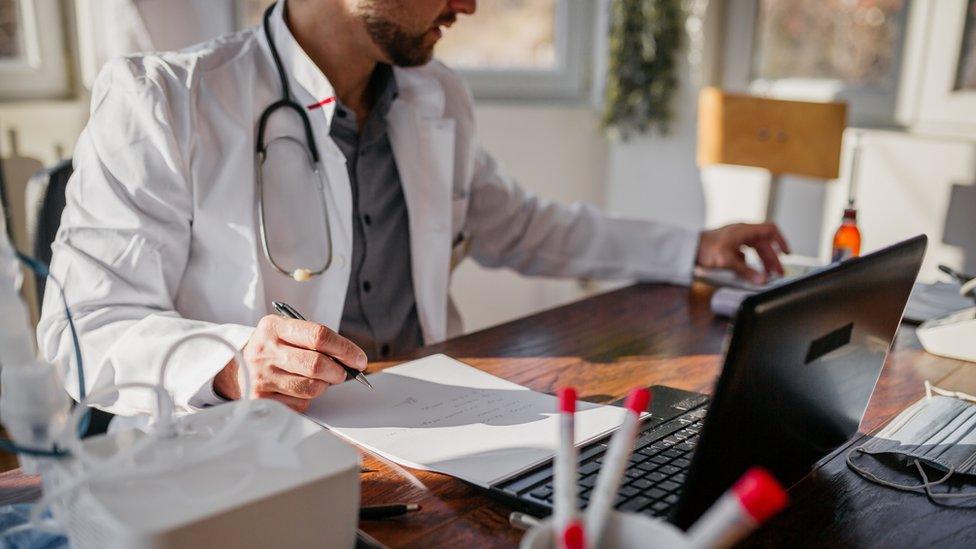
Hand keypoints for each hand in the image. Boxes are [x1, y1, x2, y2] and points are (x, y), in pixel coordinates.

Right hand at [214, 315, 366, 412]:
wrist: (236, 366)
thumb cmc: (273, 348)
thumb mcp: (288, 332)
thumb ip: (317, 341)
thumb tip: (352, 360)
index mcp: (274, 327)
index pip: (319, 335)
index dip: (345, 349)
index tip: (359, 359)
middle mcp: (265, 350)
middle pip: (317, 364)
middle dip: (338, 372)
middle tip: (341, 373)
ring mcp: (261, 376)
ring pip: (311, 388)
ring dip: (323, 386)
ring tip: (317, 379)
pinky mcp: (261, 399)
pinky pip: (300, 404)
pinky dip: (307, 399)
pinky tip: (297, 389)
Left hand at [697, 223, 790, 284]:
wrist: (687, 249)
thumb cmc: (704, 249)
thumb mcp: (727, 261)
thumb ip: (745, 271)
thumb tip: (761, 280)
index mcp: (744, 230)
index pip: (770, 230)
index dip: (781, 241)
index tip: (787, 254)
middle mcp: (741, 233)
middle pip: (763, 244)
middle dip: (772, 259)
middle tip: (777, 273)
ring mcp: (735, 239)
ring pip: (755, 250)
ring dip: (762, 262)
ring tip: (766, 275)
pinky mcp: (728, 247)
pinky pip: (744, 254)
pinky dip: (750, 263)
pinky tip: (748, 272)